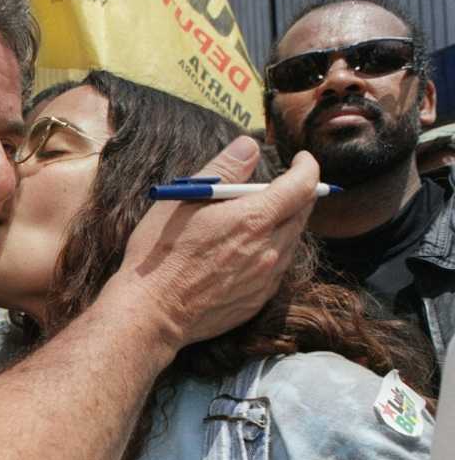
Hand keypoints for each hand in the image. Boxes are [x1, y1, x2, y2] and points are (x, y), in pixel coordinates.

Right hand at [115, 136, 317, 347]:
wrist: (152, 313)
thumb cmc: (160, 254)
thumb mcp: (184, 200)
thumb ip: (223, 170)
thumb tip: (249, 146)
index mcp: (254, 219)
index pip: (303, 185)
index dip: (308, 167)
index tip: (301, 159)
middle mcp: (269, 249)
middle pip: (302, 214)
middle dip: (297, 195)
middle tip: (277, 187)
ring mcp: (265, 278)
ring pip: (290, 242)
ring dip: (282, 225)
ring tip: (254, 220)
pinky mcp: (257, 300)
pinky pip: (275, 269)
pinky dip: (268, 252)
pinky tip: (241, 252)